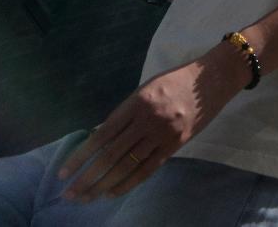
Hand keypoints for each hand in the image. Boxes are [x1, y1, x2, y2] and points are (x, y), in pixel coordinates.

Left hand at [57, 43, 250, 202]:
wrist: (212, 79)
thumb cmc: (175, 81)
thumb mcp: (145, 89)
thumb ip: (125, 114)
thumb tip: (99, 139)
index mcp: (137, 102)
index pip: (102, 136)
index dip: (81, 157)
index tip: (64, 173)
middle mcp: (148, 120)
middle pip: (111, 156)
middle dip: (87, 178)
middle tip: (70, 194)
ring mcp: (163, 134)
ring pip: (127, 166)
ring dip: (103, 185)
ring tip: (87, 197)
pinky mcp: (176, 145)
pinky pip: (148, 169)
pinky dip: (128, 183)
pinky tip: (112, 193)